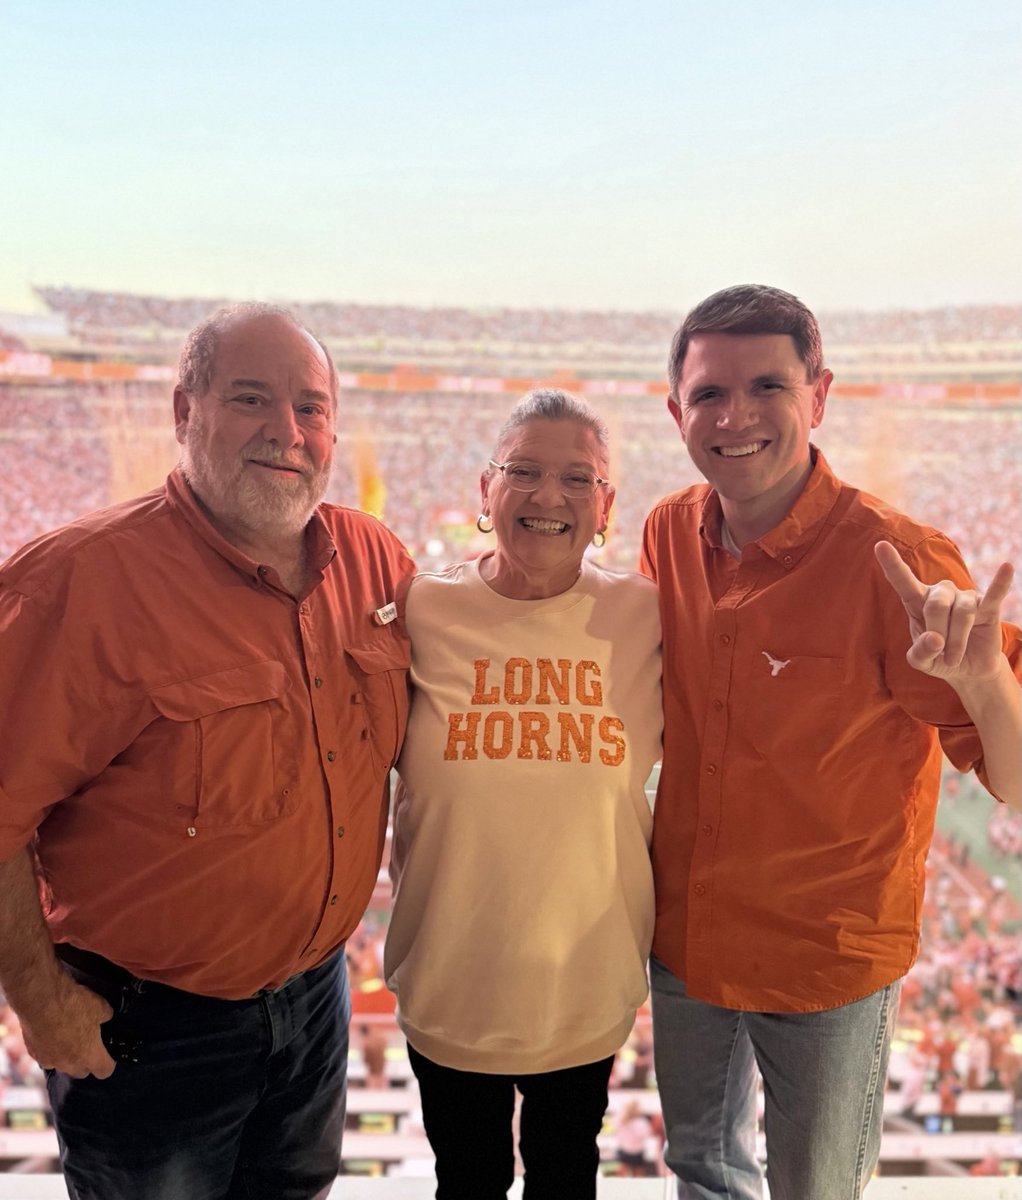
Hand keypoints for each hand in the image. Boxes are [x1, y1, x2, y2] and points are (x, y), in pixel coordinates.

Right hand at [20, 973, 115, 1079]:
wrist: (40, 1000)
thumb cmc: (72, 1004)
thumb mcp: (100, 1006)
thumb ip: (106, 1016)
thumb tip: (106, 1016)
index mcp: (89, 1055)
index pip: (104, 1071)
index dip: (109, 1063)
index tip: (109, 1056)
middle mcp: (69, 1063)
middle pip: (82, 1072)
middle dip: (87, 1062)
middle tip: (89, 1044)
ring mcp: (50, 1060)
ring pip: (62, 1066)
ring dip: (67, 1056)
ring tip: (69, 1036)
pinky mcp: (34, 1054)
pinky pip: (46, 1057)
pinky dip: (50, 1050)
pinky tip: (52, 1034)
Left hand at [874, 540, 1012, 683]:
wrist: (968, 669)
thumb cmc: (938, 657)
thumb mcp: (921, 662)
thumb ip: (919, 653)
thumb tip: (935, 639)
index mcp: (917, 601)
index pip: (903, 580)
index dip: (892, 564)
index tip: (880, 545)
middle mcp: (941, 593)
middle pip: (936, 605)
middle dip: (937, 632)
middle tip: (941, 653)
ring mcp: (965, 597)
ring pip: (962, 613)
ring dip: (957, 641)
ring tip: (953, 658)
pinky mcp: (989, 607)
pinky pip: (994, 594)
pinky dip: (1000, 583)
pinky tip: (1007, 567)